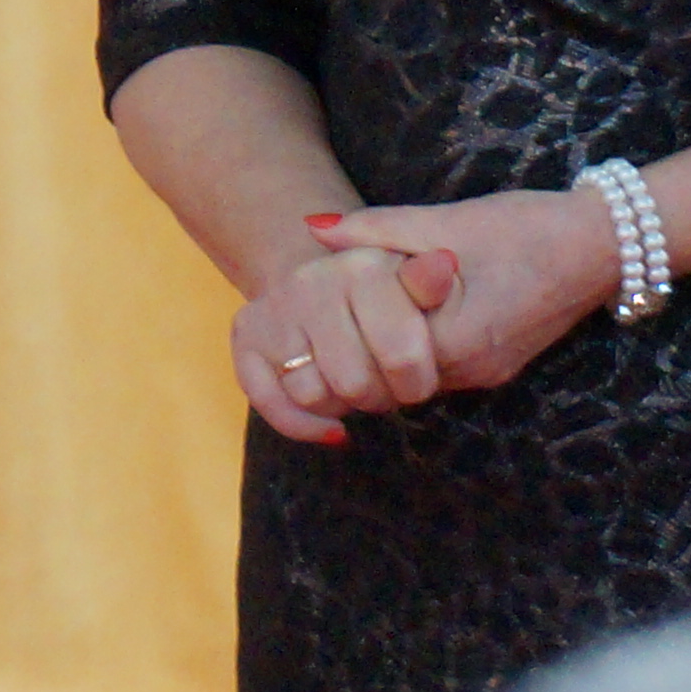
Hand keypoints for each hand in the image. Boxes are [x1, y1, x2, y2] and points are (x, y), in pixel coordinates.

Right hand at [230, 239, 462, 444]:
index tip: (421, 372)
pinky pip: (271, 403)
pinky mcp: (245, 334)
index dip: (417, 380)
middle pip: (354, 384)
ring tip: (356, 386)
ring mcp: (274, 308)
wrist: (325, 282)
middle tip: (387, 383)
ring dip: (342, 406)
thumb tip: (444, 265)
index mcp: (363, 267)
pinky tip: (331, 426)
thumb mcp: (421, 290)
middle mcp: (311, 282)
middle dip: (380, 396)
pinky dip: (304, 425)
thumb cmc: (386, 297)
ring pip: (312, 396)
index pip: (401, 356)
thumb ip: (433, 285)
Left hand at [307, 189, 615, 395]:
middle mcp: (470, 370)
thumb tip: (314, 228)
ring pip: (409, 380)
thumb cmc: (527, 227)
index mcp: (457, 338)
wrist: (603, 245)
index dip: (339, 337)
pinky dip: (411, 350)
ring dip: (382, 350)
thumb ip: (376, 230)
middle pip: (386, 380)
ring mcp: (485, 375)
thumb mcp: (446, 219)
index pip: (371, 360)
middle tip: (333, 311)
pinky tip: (402, 315)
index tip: (321, 308)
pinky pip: (435, 371)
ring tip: (365, 309)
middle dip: (355, 350)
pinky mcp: (496, 368)